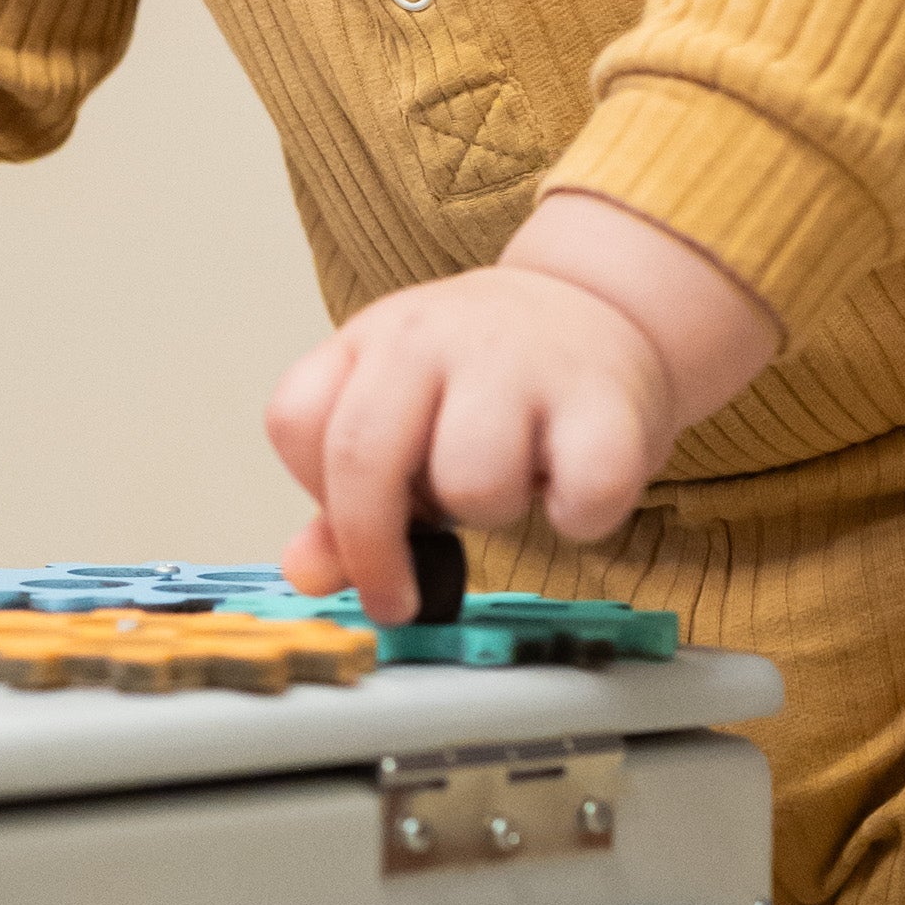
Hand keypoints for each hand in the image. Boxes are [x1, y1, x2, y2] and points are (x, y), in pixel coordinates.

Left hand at [265, 195, 777, 619]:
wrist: (602, 306)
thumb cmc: (490, 383)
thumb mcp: (403, 420)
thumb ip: (345, 500)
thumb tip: (304, 573)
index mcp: (372, 338)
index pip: (298, 422)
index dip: (321, 495)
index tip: (356, 532)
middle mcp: (433, 336)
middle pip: (364, 458)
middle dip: (374, 549)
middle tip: (399, 597)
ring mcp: (520, 360)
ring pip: (470, 484)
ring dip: (490, 512)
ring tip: (512, 480)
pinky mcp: (606, 399)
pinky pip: (579, 497)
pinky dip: (578, 518)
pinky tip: (572, 488)